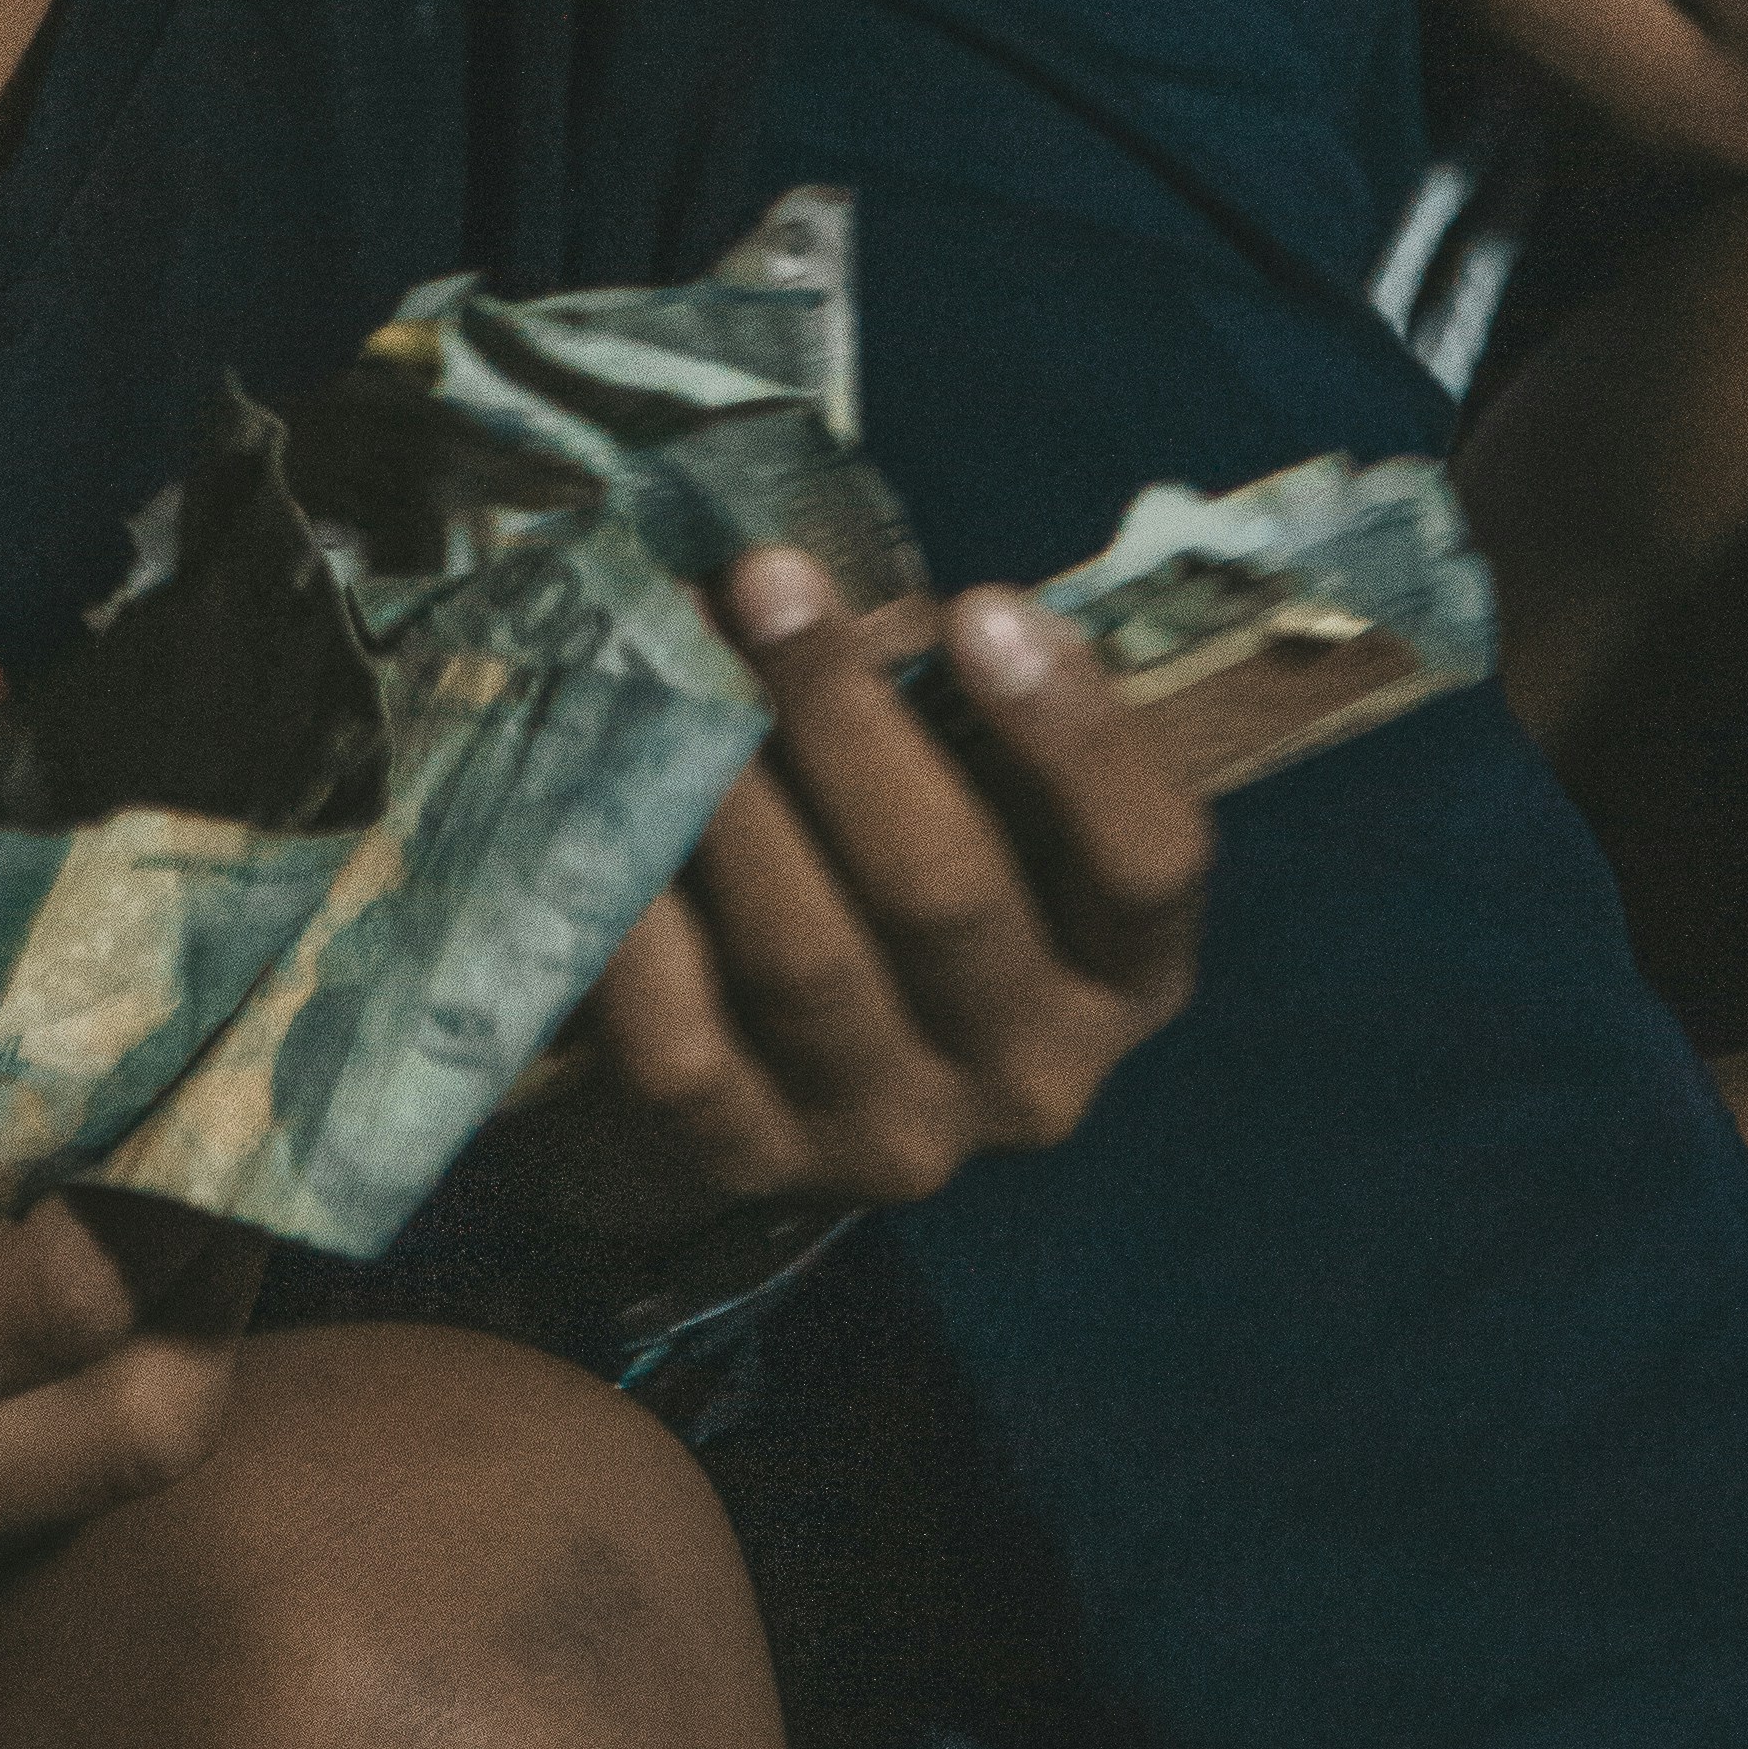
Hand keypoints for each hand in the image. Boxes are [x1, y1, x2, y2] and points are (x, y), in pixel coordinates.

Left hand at [537, 553, 1208, 1234]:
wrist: (770, 1063)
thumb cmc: (897, 858)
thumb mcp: (976, 789)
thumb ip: (946, 700)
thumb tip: (815, 584)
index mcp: (1122, 969)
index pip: (1147, 864)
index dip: (1073, 736)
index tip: (981, 606)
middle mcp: (1030, 1073)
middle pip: (944, 892)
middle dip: (841, 718)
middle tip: (763, 585)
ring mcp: (891, 1136)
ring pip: (806, 959)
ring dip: (727, 795)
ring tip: (666, 666)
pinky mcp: (750, 1163)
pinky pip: (681, 1043)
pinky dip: (638, 923)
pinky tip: (600, 808)